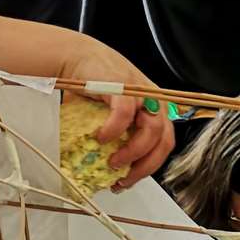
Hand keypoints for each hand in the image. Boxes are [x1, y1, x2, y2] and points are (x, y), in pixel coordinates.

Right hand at [57, 44, 174, 187]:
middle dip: (144, 166)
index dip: (149, 166)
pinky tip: (101, 137)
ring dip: (133, 152)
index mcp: (153, 109)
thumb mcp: (105, 116)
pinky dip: (114, 130)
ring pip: (152, 129)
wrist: (77, 58)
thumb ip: (110, 137)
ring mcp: (141, 93)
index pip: (164, 143)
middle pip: (163, 140)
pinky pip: (125, 114)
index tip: (128, 181)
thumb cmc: (90, 86)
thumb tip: (100, 168)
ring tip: (113, 162)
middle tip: (123, 179)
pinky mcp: (123, 88)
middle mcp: (153, 101)